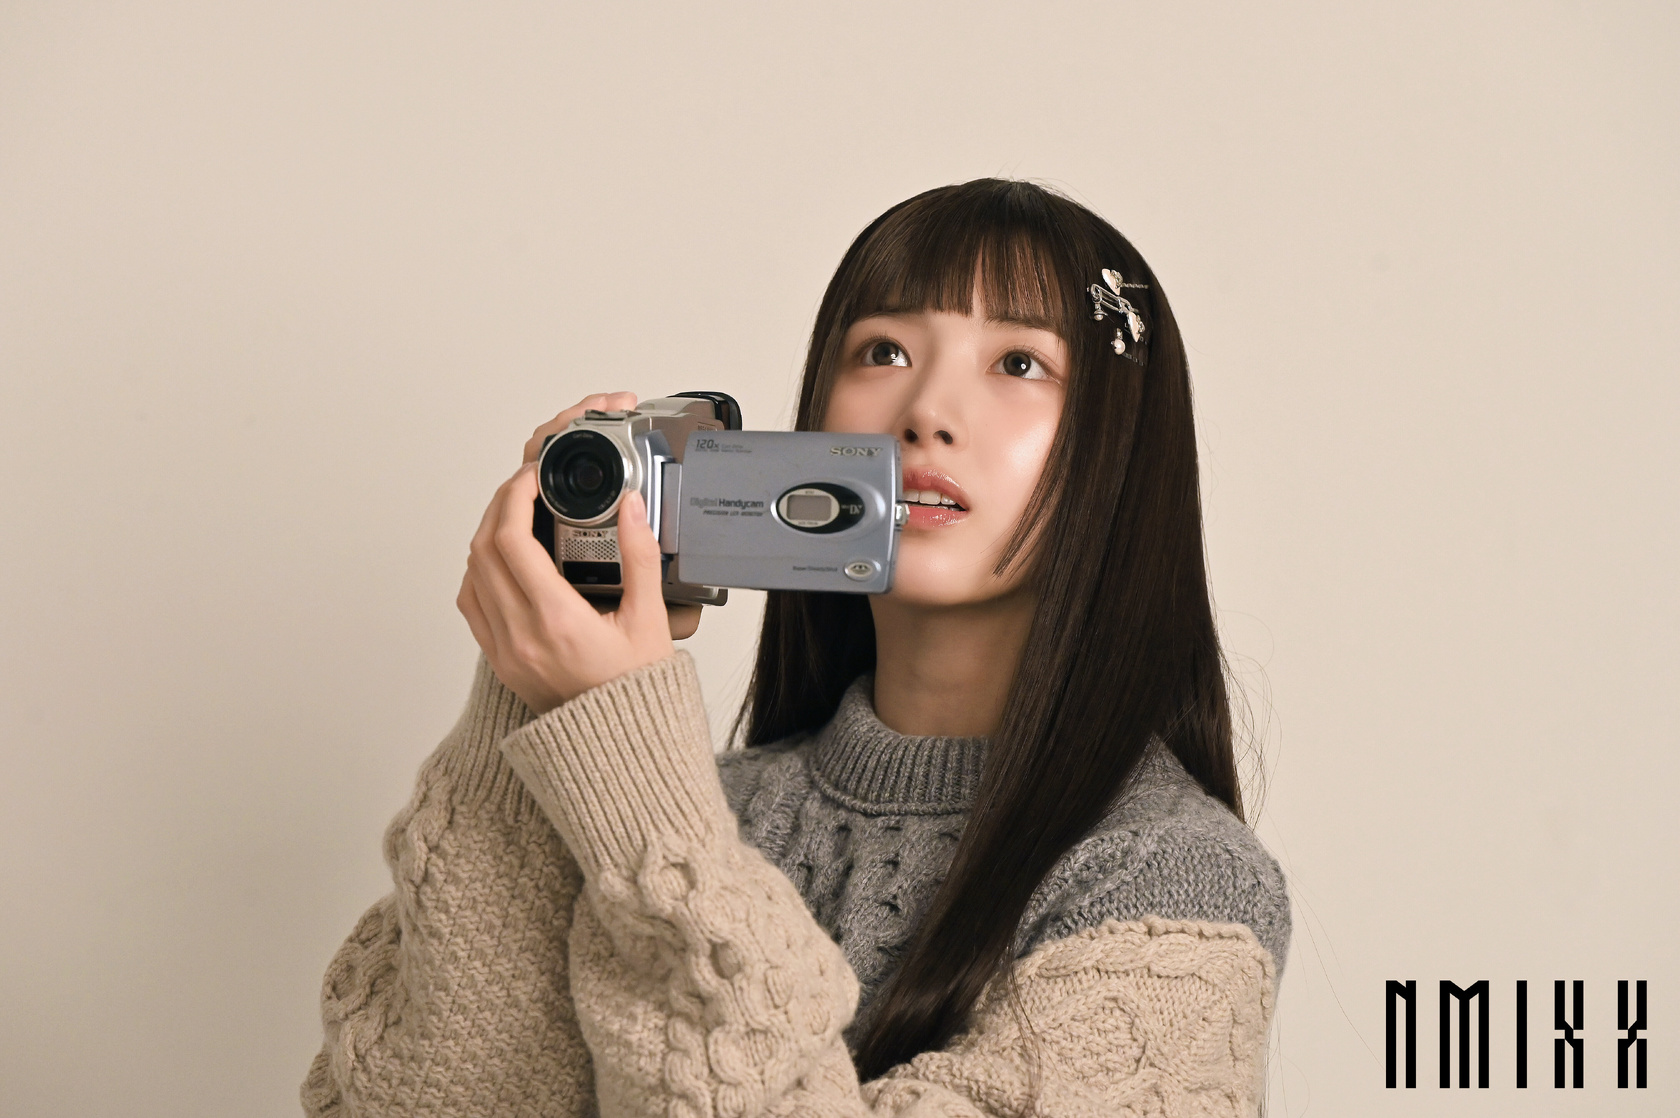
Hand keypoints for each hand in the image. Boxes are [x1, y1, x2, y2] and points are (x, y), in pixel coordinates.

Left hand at [458, 414, 685, 712]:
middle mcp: (520, 636)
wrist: (619, 746)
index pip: (511, 541)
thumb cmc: (636, 690)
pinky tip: (502, 558)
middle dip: (500, 505)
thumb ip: (640, 557)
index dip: (515, 497)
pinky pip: (471, 603)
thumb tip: (631, 507)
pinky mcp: (498, 660)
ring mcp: (503, 650)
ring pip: (471, 573)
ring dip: (486, 535)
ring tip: (514, 514)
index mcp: (557, 622)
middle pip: (483, 549)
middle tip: (524, 485)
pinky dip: (479, 569)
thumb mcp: (650, 620)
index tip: (533, 477)